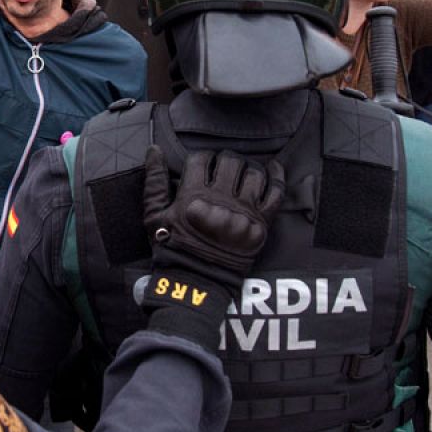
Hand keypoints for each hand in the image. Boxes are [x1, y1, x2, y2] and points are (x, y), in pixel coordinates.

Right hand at [142, 147, 283, 280]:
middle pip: (231, 161)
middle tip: (223, 167)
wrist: (197, 281)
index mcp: (193, 195)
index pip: (202, 158)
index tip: (203, 164)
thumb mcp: (153, 215)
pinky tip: (272, 168)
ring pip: (255, 172)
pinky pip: (277, 192)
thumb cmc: (172, 248)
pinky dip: (277, 177)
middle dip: (226, 159)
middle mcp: (221, 200)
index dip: (202, 157)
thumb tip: (154, 150)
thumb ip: (154, 181)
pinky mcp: (261, 223)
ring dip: (249, 167)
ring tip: (243, 173)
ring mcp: (244, 211)